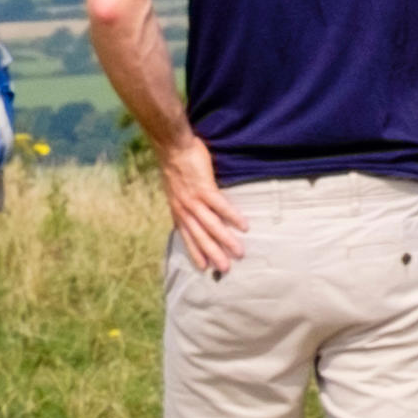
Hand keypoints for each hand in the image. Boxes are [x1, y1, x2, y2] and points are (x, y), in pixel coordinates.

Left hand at [158, 135, 245, 274]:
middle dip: (213, 254)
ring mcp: (194, 200)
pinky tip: (244, 226)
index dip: (195, 252)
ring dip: (225, 241)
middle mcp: (185, 209)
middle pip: (200, 237)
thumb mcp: (175, 188)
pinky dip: (232, 217)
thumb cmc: (176, 164)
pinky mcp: (204, 189)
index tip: (204, 268)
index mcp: (178, 210)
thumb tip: (191, 209)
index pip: (187, 237)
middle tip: (225, 269)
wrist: (173, 147)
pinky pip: (220, 207)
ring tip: (238, 253)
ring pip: (211, 226)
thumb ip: (184, 201)